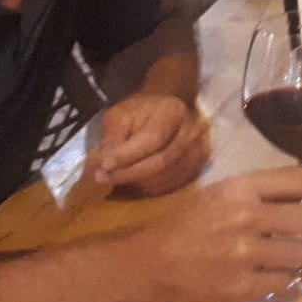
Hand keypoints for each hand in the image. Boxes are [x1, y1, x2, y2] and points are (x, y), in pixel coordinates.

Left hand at [92, 94, 209, 194]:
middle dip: (129, 173)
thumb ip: (114, 136)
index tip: (104, 165)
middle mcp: (192, 132)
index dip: (128, 155)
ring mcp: (199, 152)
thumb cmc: (141, 113)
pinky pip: (172, 186)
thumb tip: (105, 163)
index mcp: (174, 112)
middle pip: (161, 162)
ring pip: (166, 177)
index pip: (153, 139)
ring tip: (114, 181)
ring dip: (137, 184)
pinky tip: (133, 185)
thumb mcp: (121, 115)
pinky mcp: (197, 168)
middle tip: (102, 178)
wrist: (165, 113)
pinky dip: (149, 189)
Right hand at [134, 167, 301, 301]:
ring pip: (300, 255)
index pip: (300, 181)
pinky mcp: (241, 287)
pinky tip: (277, 276)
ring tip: (293, 257)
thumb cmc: (185, 225)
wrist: (150, 264)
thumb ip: (257, 193)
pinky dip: (286, 280)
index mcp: (240, 189)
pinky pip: (284, 283)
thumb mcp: (218, 195)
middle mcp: (246, 218)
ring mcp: (244, 255)